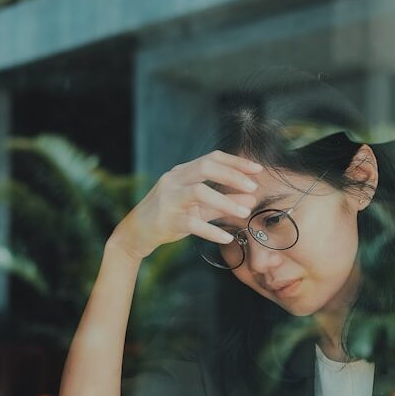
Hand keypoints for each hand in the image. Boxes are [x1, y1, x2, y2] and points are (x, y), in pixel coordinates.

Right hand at [111, 150, 262, 259]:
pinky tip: (227, 238)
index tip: (258, 169)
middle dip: (233, 175)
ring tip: (245, 213)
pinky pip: (192, 223)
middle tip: (254, 187)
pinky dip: (212, 231)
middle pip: (206, 167)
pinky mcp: (166, 220)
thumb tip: (251, 199)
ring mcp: (169, 199)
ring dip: (225, 201)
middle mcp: (174, 180)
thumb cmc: (170, 216)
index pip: (212, 158)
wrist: (136, 233)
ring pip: (199, 192)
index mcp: (182, 172)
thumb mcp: (198, 207)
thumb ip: (223, 202)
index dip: (236, 162)